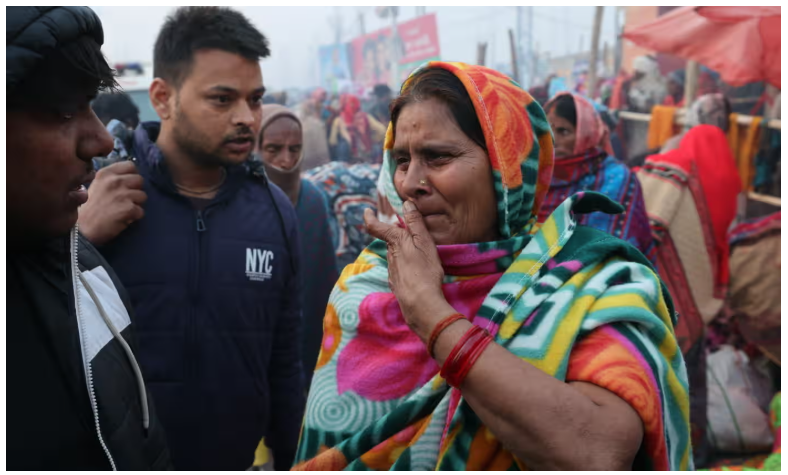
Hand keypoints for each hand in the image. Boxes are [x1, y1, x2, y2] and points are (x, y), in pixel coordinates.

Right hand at [78, 161, 146, 244]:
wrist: (82, 229)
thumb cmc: (90, 208)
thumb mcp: (98, 185)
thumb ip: (113, 178)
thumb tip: (131, 175)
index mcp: (106, 173)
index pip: (130, 166)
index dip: (132, 175)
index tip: (127, 184)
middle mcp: (114, 181)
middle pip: (140, 180)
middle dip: (135, 190)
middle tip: (126, 200)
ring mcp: (122, 194)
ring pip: (143, 196)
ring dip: (136, 204)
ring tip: (124, 210)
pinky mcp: (128, 208)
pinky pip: (141, 211)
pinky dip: (135, 217)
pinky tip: (124, 218)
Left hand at [364, 201, 453, 339]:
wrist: (420, 303)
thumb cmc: (425, 270)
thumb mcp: (425, 242)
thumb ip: (415, 223)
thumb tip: (406, 204)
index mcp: (396, 242)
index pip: (377, 227)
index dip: (370, 218)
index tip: (367, 211)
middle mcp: (390, 255)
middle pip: (390, 241)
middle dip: (398, 237)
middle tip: (414, 235)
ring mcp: (392, 271)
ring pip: (395, 256)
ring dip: (404, 253)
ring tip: (421, 256)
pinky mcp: (397, 284)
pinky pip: (400, 270)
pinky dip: (407, 268)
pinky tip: (417, 273)